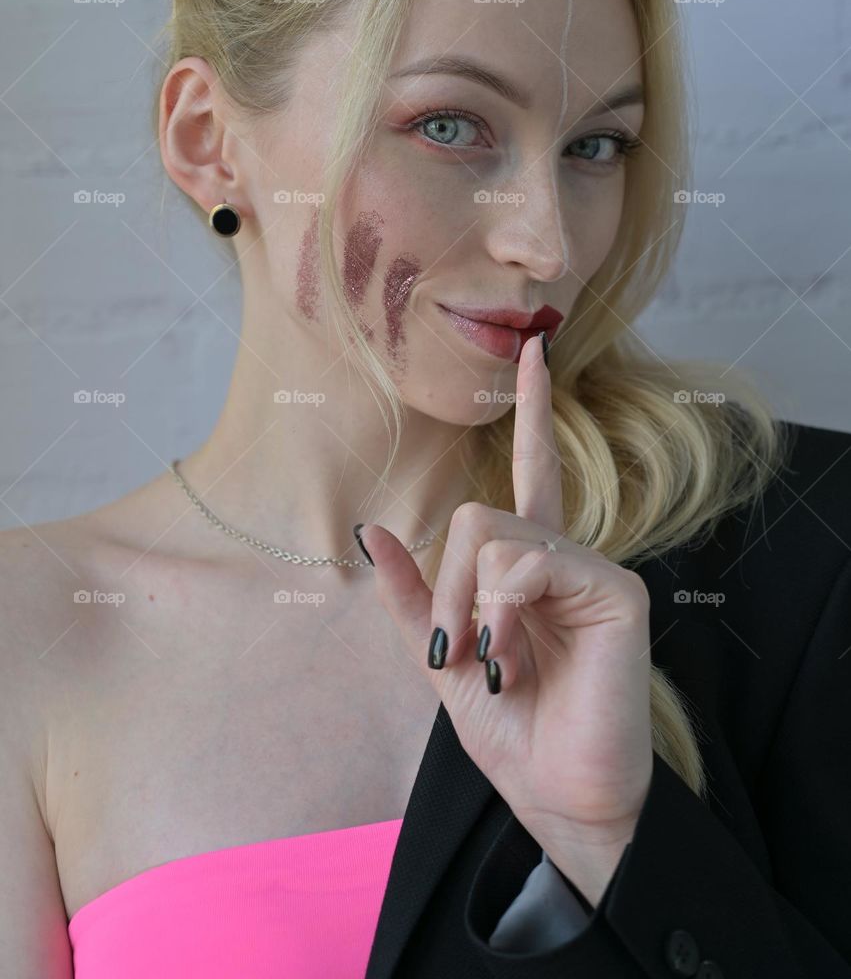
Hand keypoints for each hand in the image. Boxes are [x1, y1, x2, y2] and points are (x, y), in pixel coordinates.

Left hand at [357, 331, 652, 852]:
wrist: (560, 796)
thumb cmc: (512, 730)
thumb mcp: (442, 660)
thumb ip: (411, 596)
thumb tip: (370, 529)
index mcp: (531, 564)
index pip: (534, 467)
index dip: (534, 407)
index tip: (536, 348)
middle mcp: (566, 554)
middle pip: (480, 515)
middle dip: (445, 588)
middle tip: (454, 653)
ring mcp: (595, 568)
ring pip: (495, 535)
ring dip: (470, 609)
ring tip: (496, 666)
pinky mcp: (617, 591)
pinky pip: (528, 563)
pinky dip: (501, 615)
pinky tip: (517, 661)